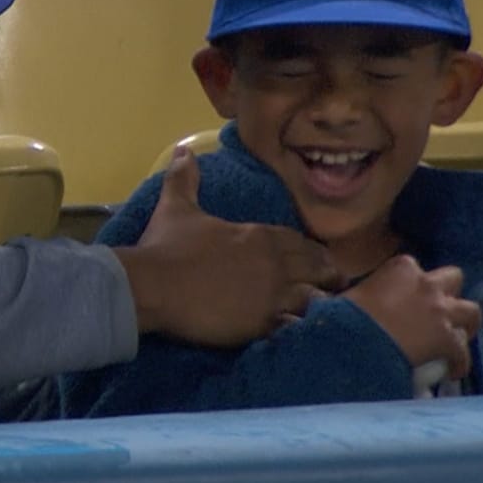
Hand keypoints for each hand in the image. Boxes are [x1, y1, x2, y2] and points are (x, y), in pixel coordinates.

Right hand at [113, 146, 343, 348]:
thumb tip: (185, 150)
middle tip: (331, 284)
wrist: (152, 286)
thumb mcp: (176, 206)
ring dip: (318, 302)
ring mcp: (271, 296)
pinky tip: (301, 332)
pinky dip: (300, 328)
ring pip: (314, 298)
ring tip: (320, 310)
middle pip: (316, 269)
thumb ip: (185, 179)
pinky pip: (295, 327)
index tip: (317, 258)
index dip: (310, 250)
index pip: (299, 241)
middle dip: (326, 275)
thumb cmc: (165, 246)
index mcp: (258, 235)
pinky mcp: (262, 324)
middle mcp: (273, 263)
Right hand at [342, 256, 482, 379]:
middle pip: (454, 278)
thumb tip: (330, 299)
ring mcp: (440, 311)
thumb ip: (356, 294)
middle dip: (450, 293)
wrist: (354, 343)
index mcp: (401, 268)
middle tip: (440, 309)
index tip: (407, 298)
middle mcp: (427, 284)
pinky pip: (463, 352)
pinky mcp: (447, 339)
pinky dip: (459, 362)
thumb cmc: (344, 318)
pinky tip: (451, 371)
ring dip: (466, 324)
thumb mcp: (348, 296)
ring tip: (457, 337)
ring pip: (473, 312)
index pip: (415, 268)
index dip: (414, 284)